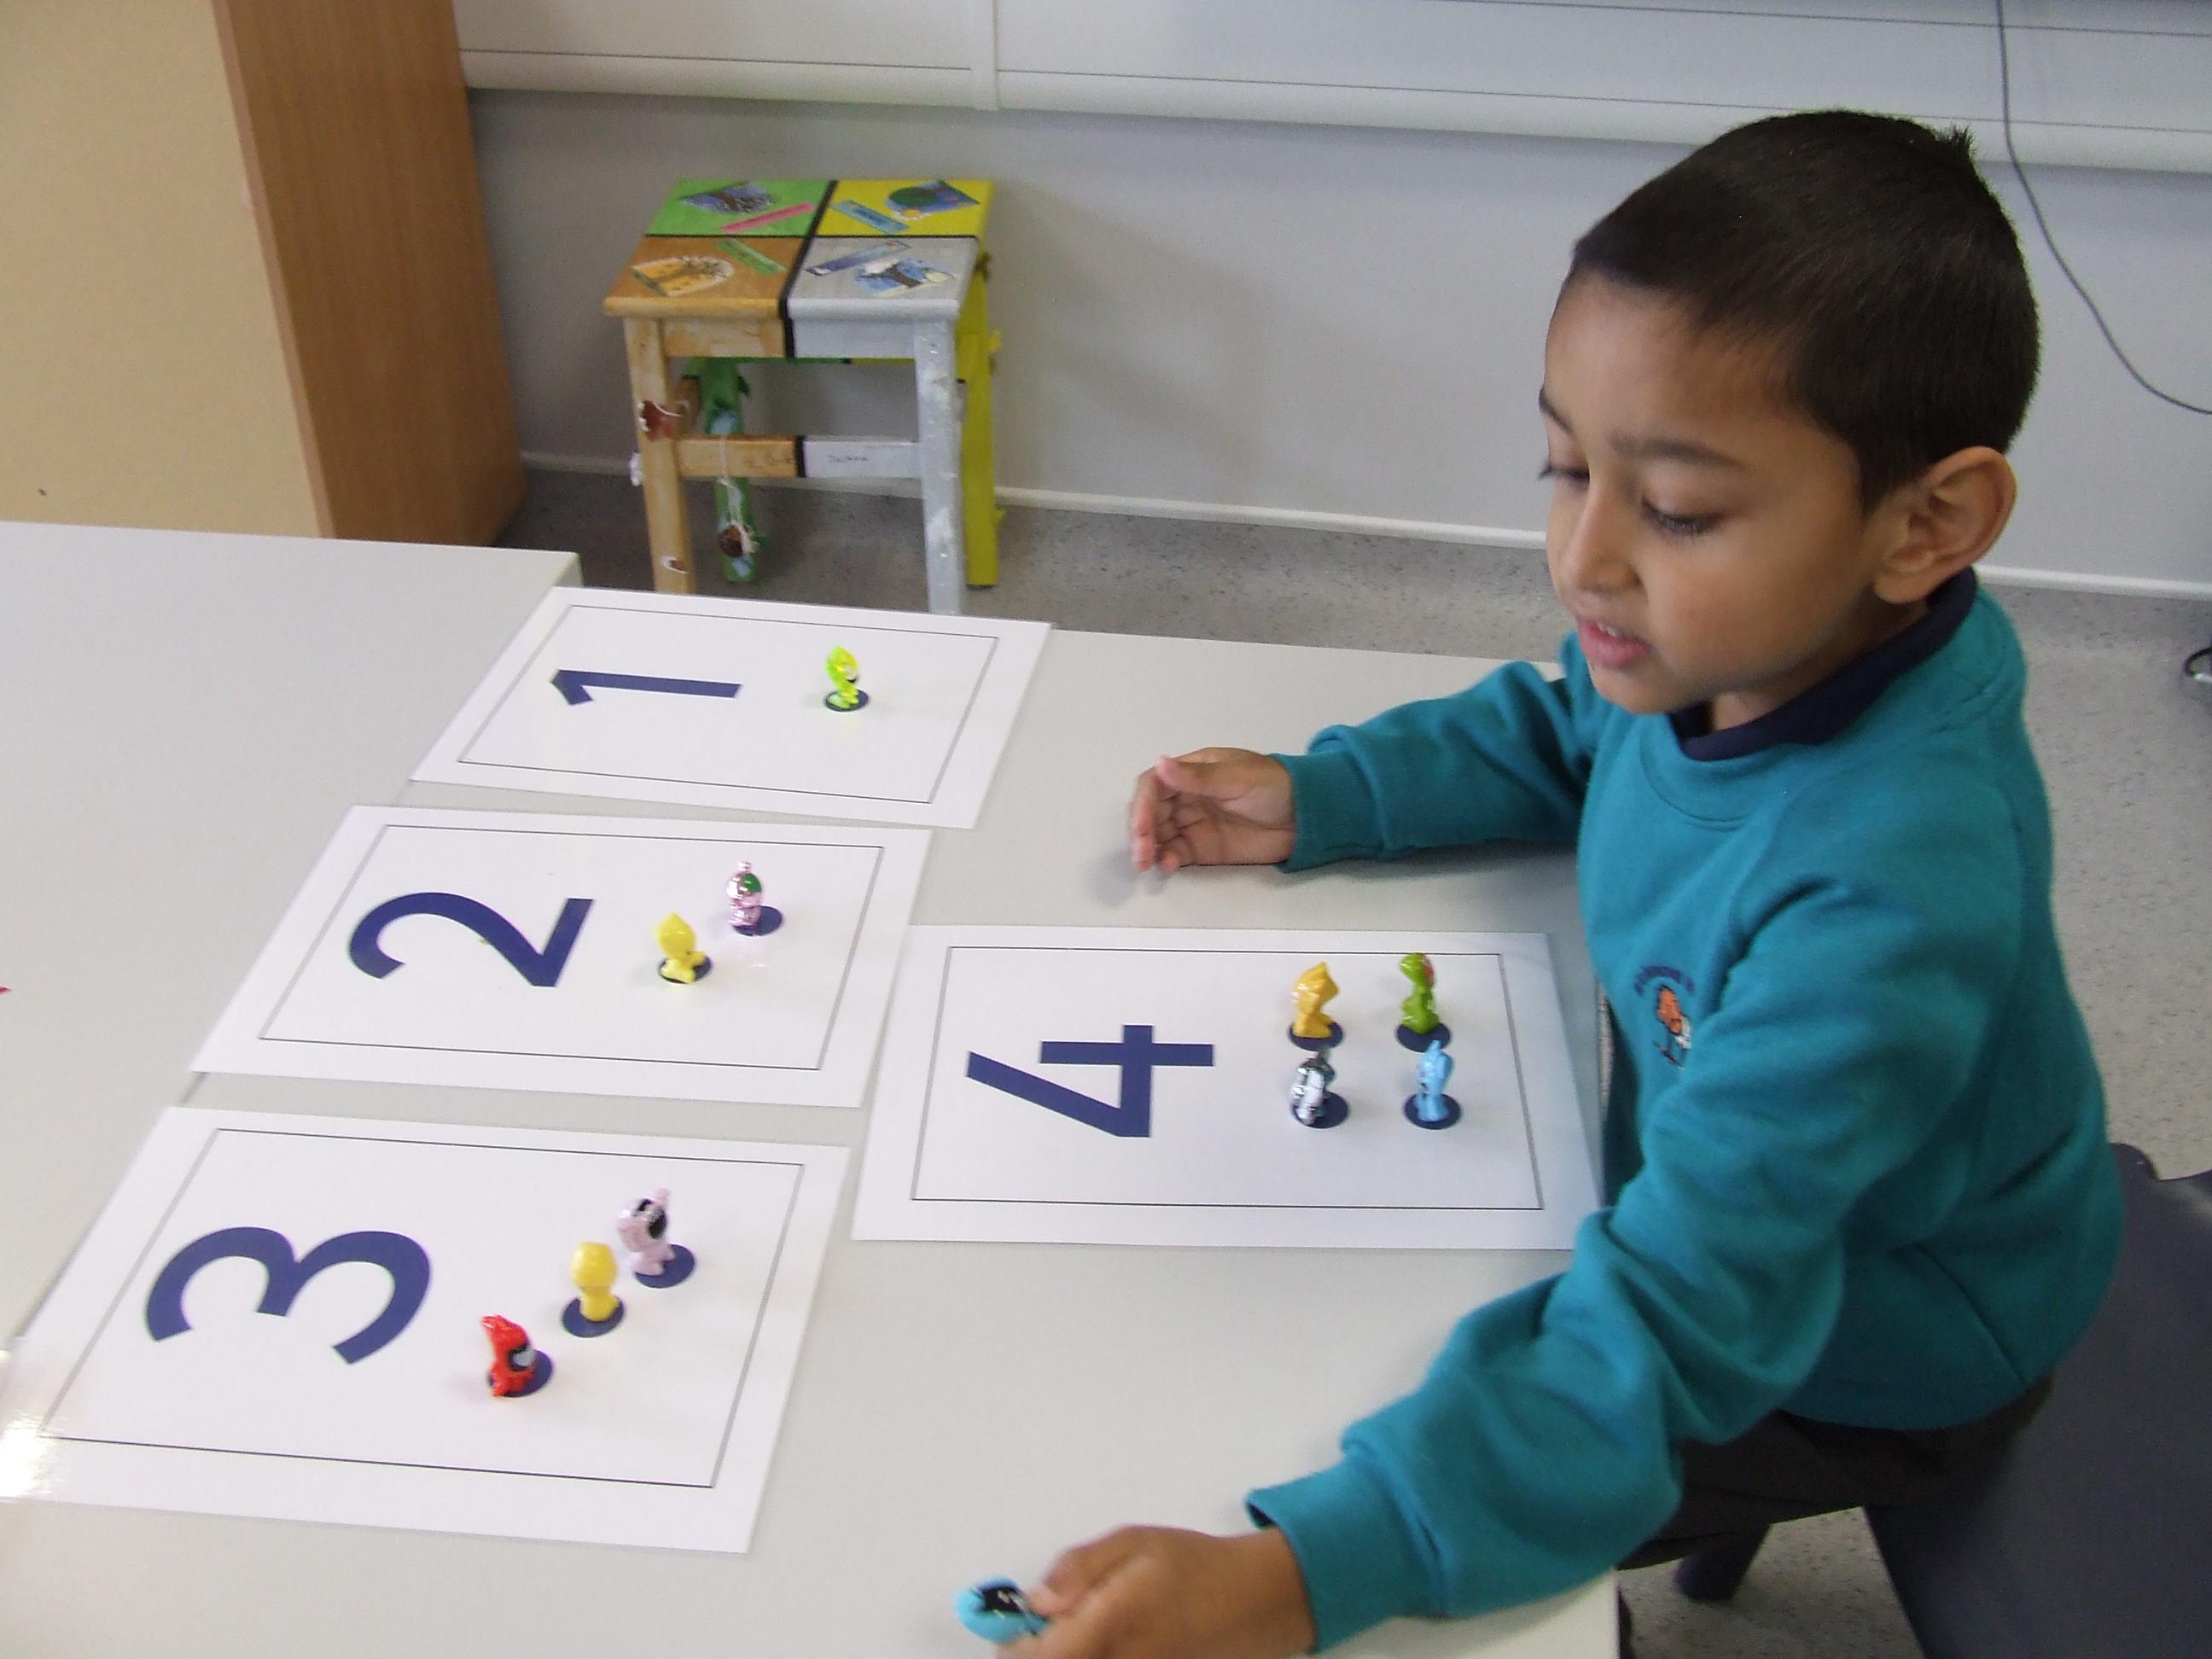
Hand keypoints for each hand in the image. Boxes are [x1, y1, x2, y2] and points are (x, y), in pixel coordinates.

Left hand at [1013, 1526, 1315, 1658]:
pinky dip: (1095, 1656)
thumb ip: (1078, 1570)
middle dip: (1043, 1651)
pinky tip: (1105, 1644)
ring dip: (1069, 1653)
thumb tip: (1035, 1603)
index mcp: (1112, 1623)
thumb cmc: (1191, 1564)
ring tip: (1082, 1632)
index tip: (1017, 1629)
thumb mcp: (1133, 1542)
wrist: (1255, 1603)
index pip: (1041, 1657)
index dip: (1017, 1646)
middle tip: (1047, 1631)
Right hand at [1128, 750, 1296, 873]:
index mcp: (1191, 772)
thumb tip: (1160, 763)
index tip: (1142, 825)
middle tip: (1141, 854)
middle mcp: (1186, 797)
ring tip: (1149, 864)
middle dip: (1141, 832)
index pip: (1154, 785)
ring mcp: (1193, 823)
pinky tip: (1168, 866)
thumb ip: (1198, 778)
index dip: (1142, 804)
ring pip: (1159, 835)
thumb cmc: (1275, 786)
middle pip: (1150, 812)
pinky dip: (1167, 860)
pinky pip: (1176, 853)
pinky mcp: (1203, 848)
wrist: (1307, 816)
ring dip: (1149, 849)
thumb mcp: (1238, 777)